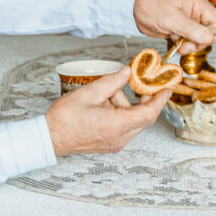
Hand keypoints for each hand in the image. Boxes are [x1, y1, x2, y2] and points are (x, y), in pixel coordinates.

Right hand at [45, 67, 171, 156]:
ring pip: (132, 120)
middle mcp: (120, 137)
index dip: (160, 99)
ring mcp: (115, 142)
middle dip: (143, 98)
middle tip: (140, 82)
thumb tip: (127, 72)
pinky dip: (119, 111)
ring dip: (125, 103)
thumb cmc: (64, 119)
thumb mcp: (89, 93)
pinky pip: (123, 125)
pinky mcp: (109, 143)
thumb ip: (111, 82)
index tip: (166, 87)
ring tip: (106, 91)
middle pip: (143, 117)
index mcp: (117, 125)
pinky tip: (104, 102)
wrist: (49, 139)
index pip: (149, 113)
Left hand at [132, 0, 215, 53]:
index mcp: (197, 4)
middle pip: (209, 32)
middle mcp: (195, 12)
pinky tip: (173, 42)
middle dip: (198, 42)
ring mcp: (188, 21)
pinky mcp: (181, 29)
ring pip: (199, 39)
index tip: (200, 40)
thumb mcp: (171, 19)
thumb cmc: (150, 6)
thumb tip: (209, 38)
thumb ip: (192, 29)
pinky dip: (183, 45)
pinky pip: (189, 41)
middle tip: (185, 45)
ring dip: (190, 45)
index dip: (212, 33)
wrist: (134, 10)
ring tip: (178, 44)